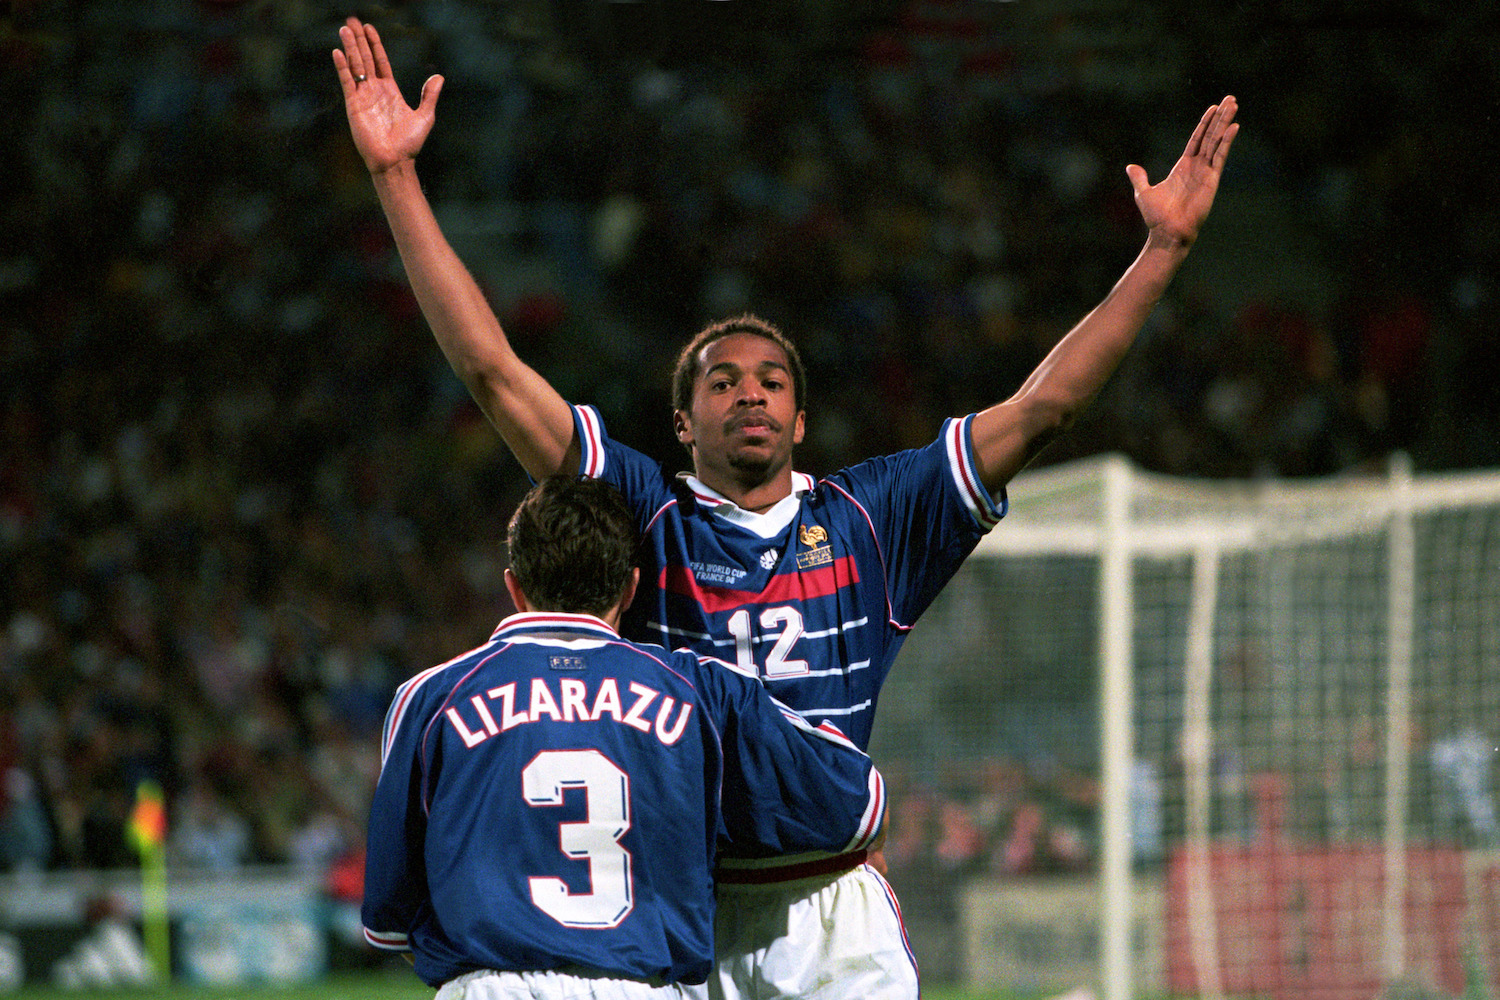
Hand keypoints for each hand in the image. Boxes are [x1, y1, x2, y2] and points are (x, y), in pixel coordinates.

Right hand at [332, 17, 443, 174]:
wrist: (395, 161)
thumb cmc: (409, 144)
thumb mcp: (425, 116)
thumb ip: (429, 96)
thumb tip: (439, 77)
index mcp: (390, 90)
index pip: (380, 61)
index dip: (375, 45)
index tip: (369, 29)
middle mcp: (374, 90)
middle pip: (365, 58)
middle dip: (359, 40)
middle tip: (352, 21)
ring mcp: (363, 96)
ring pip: (355, 65)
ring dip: (350, 47)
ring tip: (345, 29)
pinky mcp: (354, 104)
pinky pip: (346, 81)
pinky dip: (342, 66)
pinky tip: (338, 52)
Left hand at [1126, 96, 1238, 249]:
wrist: (1167, 232)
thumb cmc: (1157, 217)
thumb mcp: (1144, 192)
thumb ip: (1140, 177)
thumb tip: (1130, 167)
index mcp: (1183, 167)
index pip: (1197, 139)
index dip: (1205, 124)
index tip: (1214, 108)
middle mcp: (1197, 167)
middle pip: (1211, 135)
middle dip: (1220, 117)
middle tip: (1231, 99)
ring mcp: (1206, 172)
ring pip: (1217, 141)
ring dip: (1226, 123)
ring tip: (1234, 104)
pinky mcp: (1212, 179)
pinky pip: (1220, 156)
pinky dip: (1227, 141)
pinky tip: (1233, 127)